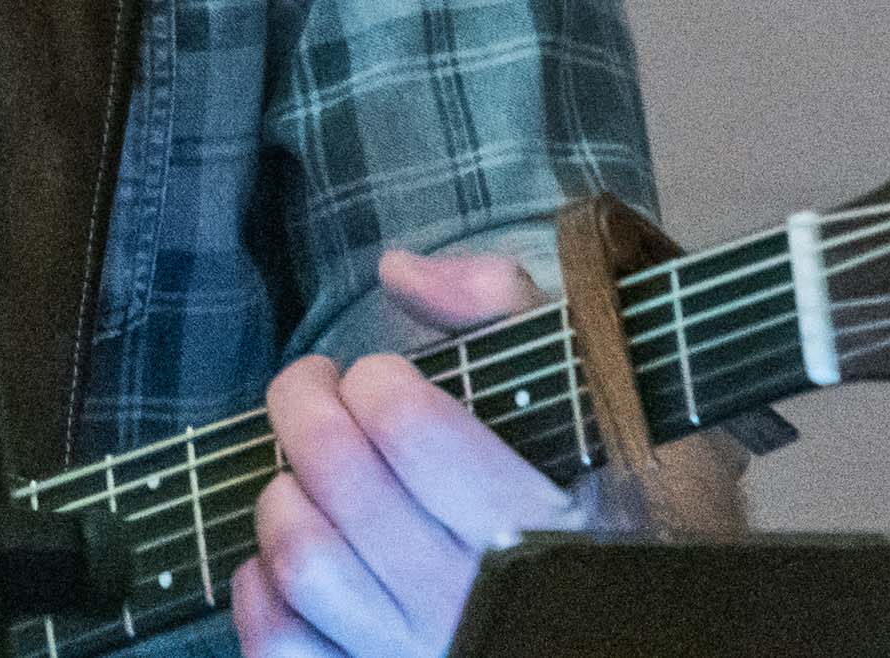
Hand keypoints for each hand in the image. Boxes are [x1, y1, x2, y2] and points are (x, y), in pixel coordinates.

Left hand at [229, 243, 578, 657]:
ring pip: (302, 560)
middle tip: (312, 387)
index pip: (408, 423)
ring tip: (307, 477)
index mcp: (533, 517)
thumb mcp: (584, 391)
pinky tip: (286, 559)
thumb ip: (500, 307)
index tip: (377, 375)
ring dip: (283, 497)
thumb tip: (398, 271)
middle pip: (339, 477)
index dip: (374, 378)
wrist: (628, 623)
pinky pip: (281, 644)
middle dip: (303, 405)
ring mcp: (415, 654)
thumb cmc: (601, 499)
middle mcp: (471, 598)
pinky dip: (261, 591)